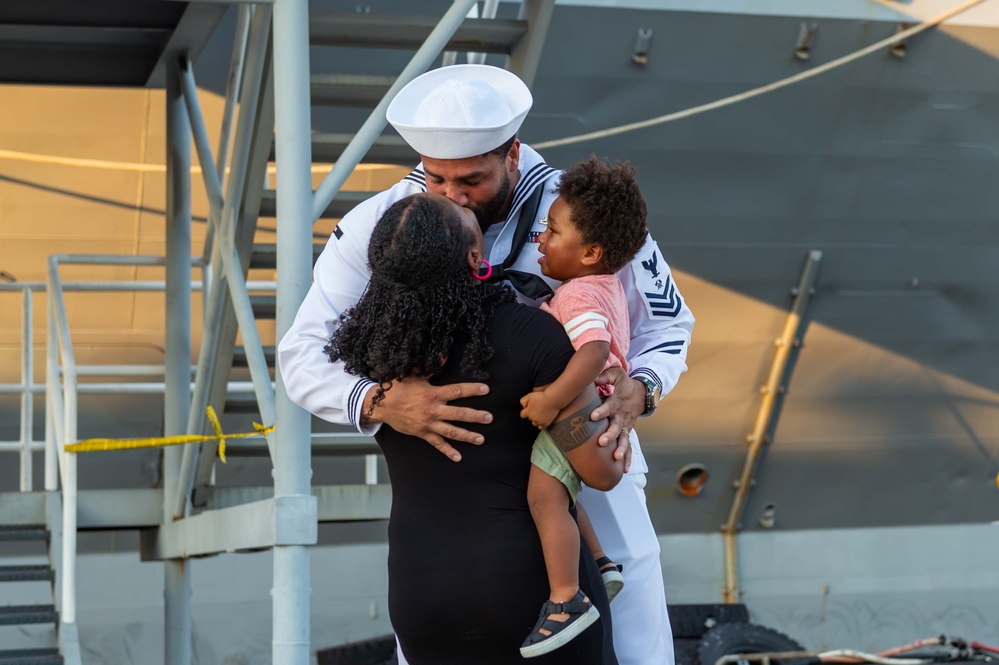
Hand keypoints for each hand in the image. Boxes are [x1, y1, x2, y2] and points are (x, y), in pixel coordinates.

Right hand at [364, 377, 491, 461]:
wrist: (381, 404)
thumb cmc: (398, 387)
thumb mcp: (414, 374)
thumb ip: (431, 367)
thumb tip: (444, 355)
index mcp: (433, 393)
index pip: (458, 391)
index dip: (473, 390)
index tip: (486, 390)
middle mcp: (433, 410)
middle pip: (459, 414)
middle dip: (476, 416)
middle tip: (489, 418)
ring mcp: (429, 423)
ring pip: (452, 431)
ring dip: (467, 435)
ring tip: (481, 439)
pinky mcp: (423, 433)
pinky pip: (438, 444)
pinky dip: (448, 451)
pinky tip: (458, 457)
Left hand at [519, 390, 558, 429]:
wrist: (553, 400)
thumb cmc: (541, 397)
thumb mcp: (529, 396)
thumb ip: (523, 401)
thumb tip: (523, 407)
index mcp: (528, 412)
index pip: (522, 415)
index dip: (525, 410)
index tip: (530, 407)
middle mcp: (533, 419)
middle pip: (529, 418)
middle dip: (532, 414)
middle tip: (537, 408)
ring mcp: (539, 422)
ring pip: (534, 423)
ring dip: (536, 419)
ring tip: (540, 413)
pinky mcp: (546, 424)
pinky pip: (540, 427)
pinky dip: (540, 424)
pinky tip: (542, 419)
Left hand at [590, 367, 642, 472]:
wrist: (641, 394)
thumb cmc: (624, 384)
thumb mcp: (617, 375)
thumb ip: (606, 375)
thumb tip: (594, 378)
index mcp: (617, 402)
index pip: (609, 407)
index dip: (601, 411)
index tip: (592, 416)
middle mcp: (621, 416)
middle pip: (616, 427)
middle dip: (610, 435)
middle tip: (602, 442)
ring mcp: (626, 426)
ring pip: (624, 439)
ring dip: (621, 449)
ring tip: (615, 458)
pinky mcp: (627, 433)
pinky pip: (629, 447)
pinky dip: (628, 458)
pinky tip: (624, 469)